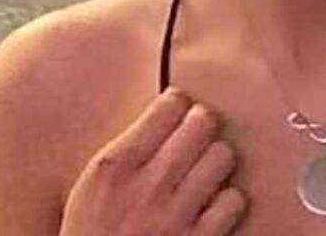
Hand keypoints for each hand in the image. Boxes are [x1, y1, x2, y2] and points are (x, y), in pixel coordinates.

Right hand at [59, 87, 246, 235]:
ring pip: (223, 156)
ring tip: (205, 169)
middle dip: (202, 124)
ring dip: (216, 160)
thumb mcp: (91, 187)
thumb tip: (164, 117)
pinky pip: (234, 200)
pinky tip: (213, 203)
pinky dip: (227, 200)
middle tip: (198, 132)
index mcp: (115, 166)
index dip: (179, 103)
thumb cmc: (93, 234)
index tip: (180, 107)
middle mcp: (148, 185)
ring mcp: (175, 214)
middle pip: (202, 124)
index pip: (168, 107)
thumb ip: (125, 153)